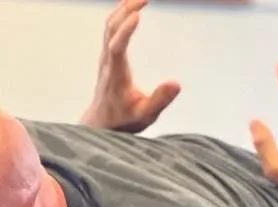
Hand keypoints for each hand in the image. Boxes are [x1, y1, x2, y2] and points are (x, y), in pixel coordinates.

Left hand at [80, 0, 180, 132]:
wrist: (100, 123)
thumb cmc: (123, 120)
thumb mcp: (145, 117)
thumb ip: (159, 100)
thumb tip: (177, 83)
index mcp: (116, 75)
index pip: (117, 48)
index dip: (125, 31)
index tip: (138, 14)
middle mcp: (107, 62)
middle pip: (110, 29)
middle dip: (126, 10)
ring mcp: (105, 57)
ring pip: (109, 26)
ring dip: (123, 9)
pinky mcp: (107, 55)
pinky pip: (110, 29)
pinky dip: (121, 14)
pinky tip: (132, 6)